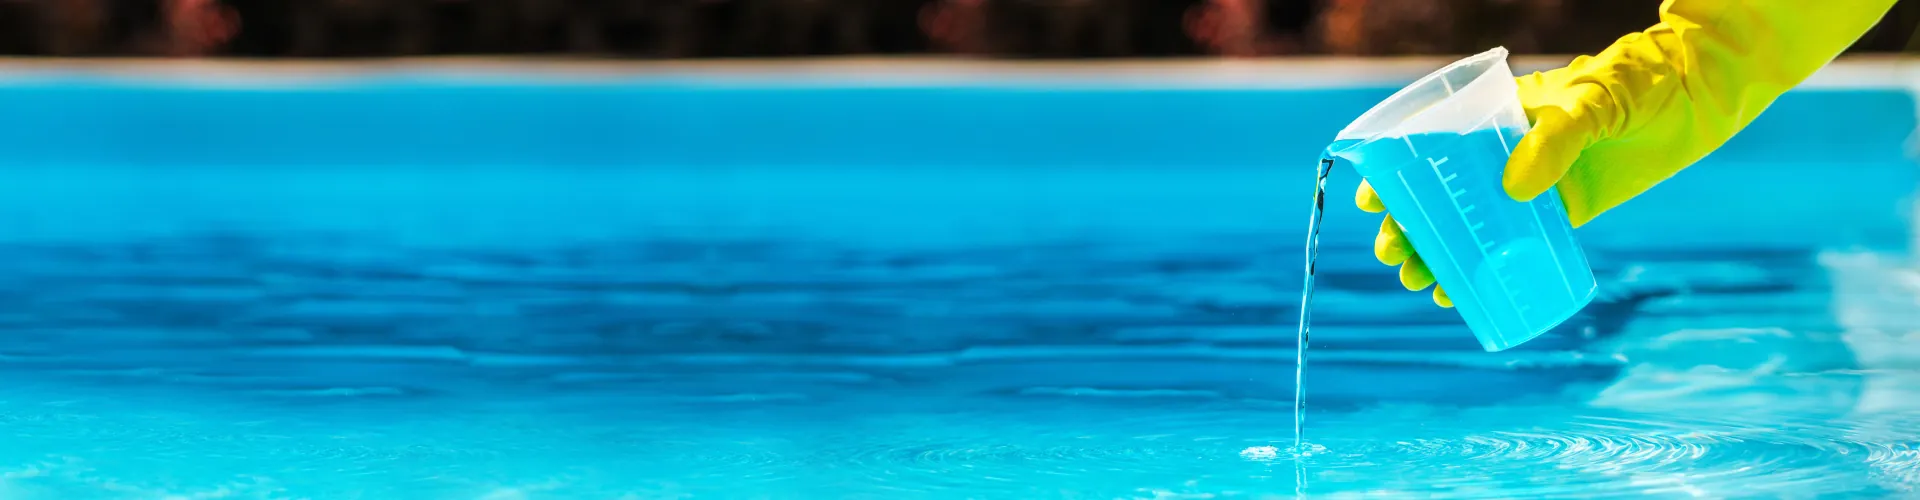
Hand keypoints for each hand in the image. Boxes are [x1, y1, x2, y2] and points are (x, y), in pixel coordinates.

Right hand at [1353, 69, 1615, 307]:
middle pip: (1440, 194)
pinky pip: (1512, 245)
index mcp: (1496, 117)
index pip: (1429, 145)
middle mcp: (1504, 154)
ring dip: (1437, 254)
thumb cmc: (1633, 85)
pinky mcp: (1563, 212)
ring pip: (1469, 225)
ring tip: (1416, 281)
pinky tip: (1459, 294)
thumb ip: (1556, 140)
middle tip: (1392, 255)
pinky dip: (1483, 270)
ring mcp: (1532, 185)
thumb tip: (1514, 189)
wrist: (1692, 99)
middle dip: (1408, 226)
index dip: (1393, 174)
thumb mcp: (1589, 103)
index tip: (1371, 201)